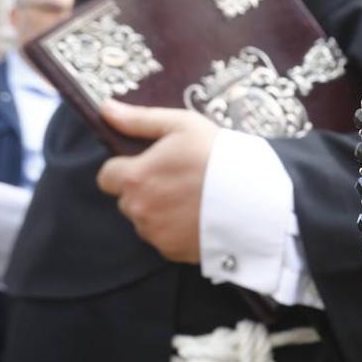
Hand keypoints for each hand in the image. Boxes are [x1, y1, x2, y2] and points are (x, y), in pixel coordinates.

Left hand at [96, 102, 218, 263]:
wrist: (255, 200)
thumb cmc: (218, 156)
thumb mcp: (182, 126)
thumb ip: (139, 120)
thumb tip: (105, 109)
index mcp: (135, 178)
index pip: (106, 177)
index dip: (126, 169)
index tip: (150, 165)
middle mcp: (139, 210)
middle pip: (128, 200)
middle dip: (144, 191)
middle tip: (178, 180)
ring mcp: (156, 234)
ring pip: (146, 221)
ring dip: (159, 212)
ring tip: (192, 200)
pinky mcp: (173, 252)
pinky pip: (164, 240)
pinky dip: (176, 231)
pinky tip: (198, 218)